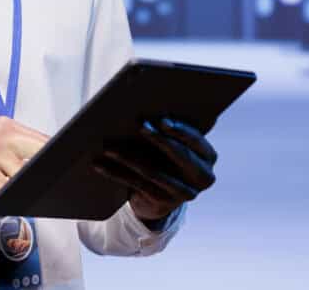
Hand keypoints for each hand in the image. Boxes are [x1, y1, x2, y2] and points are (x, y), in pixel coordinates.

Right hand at [0, 117, 48, 205]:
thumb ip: (14, 150)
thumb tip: (44, 162)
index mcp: (4, 125)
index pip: (42, 138)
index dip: (56, 155)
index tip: (65, 167)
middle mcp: (0, 133)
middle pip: (40, 151)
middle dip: (49, 170)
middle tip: (55, 183)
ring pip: (26, 171)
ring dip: (29, 186)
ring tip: (30, 194)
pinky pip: (8, 186)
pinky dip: (13, 195)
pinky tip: (12, 199)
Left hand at [92, 118, 217, 223]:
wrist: (160, 197)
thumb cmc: (165, 156)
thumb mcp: (173, 144)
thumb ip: (170, 129)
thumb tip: (145, 106)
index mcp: (208, 156)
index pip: (196, 141)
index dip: (179, 130)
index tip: (162, 120)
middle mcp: (202, 178)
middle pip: (179, 155)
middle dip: (158, 139)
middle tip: (139, 124)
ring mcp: (184, 193)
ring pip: (153, 171)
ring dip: (128, 156)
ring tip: (108, 146)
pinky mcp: (162, 204)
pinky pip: (136, 185)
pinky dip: (115, 173)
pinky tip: (99, 164)